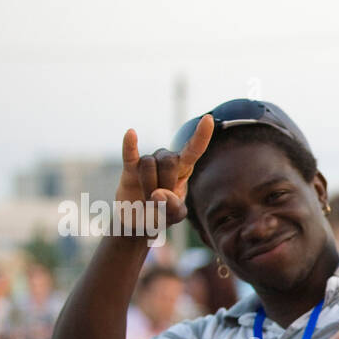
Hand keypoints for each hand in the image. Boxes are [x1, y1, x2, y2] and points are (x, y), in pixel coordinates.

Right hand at [114, 114, 213, 228]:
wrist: (138, 220)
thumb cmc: (162, 214)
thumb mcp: (174, 216)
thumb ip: (173, 209)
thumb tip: (158, 193)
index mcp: (184, 170)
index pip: (194, 150)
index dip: (201, 135)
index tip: (209, 119)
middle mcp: (167, 161)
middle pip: (169, 161)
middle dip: (164, 183)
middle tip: (159, 200)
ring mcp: (149, 163)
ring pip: (148, 165)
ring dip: (147, 186)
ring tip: (146, 198)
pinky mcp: (130, 167)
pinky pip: (130, 154)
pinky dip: (130, 145)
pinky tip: (131, 133)